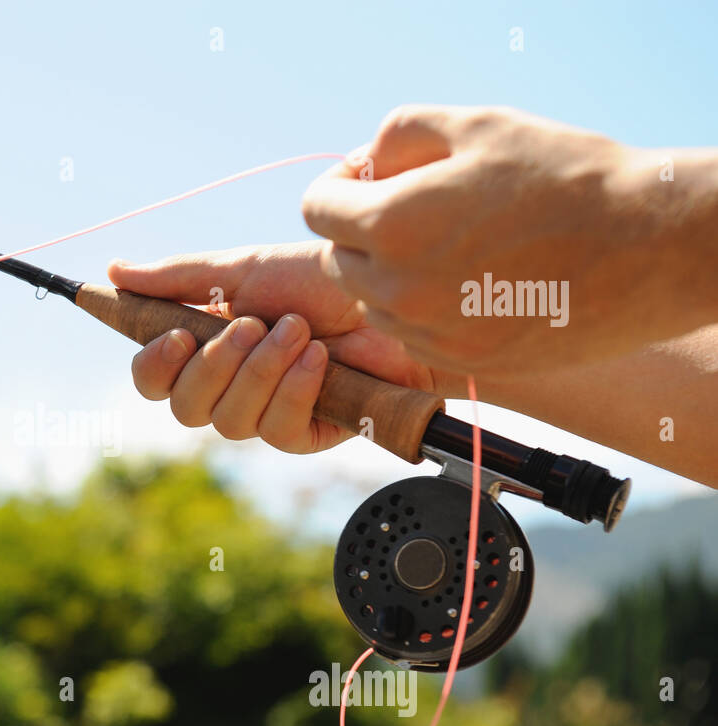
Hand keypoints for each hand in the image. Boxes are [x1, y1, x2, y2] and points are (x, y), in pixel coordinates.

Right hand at [110, 242, 457, 453]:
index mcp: (205, 347)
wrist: (392, 295)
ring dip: (261, 370)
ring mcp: (264, 414)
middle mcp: (228, 386)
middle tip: (250, 324)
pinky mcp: (304, 434)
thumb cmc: (322, 282)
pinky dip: (295, 388)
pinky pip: (275, 429)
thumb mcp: (244, 269)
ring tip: (299, 332)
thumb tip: (114, 270)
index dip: (155, 365)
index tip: (176, 335)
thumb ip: (178, 278)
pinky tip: (320, 361)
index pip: (154, 379)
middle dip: (214, 366)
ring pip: (228, 421)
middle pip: (183, 408)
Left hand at [302, 105, 717, 376]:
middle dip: (362, 230)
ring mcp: (427, 334)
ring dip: (391, 273)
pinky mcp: (459, 362)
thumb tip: (364, 164)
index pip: (316, 209)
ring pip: (372, 302)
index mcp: (392, 226)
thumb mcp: (477, 126)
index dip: (337, 186)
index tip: (368, 178)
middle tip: (416, 206)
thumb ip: (399, 134)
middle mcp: (397, 290)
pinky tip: (476, 280)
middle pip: (337, 259)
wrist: (647, 249)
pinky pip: (411, 333)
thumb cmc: (564, 177)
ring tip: (454, 243)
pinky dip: (425, 308)